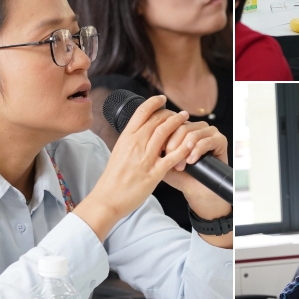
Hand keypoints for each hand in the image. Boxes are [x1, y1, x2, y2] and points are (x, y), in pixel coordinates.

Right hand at [89, 96, 193, 217]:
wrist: (107, 199)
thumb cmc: (112, 178)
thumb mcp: (118, 152)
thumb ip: (131, 140)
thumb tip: (141, 130)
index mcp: (125, 138)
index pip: (141, 112)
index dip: (154, 102)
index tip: (162, 99)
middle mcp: (135, 144)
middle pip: (157, 120)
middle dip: (171, 113)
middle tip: (179, 113)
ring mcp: (145, 158)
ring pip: (166, 132)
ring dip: (179, 123)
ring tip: (186, 120)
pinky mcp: (154, 173)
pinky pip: (173, 156)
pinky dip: (184, 147)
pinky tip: (191, 142)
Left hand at [162, 120, 230, 218]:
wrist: (197, 190)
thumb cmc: (180, 176)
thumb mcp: (162, 161)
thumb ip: (155, 148)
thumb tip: (142, 139)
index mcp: (182, 127)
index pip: (169, 122)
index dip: (162, 135)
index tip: (157, 150)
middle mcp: (196, 126)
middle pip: (180, 127)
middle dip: (173, 145)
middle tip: (169, 160)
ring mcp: (209, 131)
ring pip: (192, 133)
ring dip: (184, 150)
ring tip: (180, 165)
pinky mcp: (220, 140)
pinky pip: (206, 141)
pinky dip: (197, 151)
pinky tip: (191, 160)